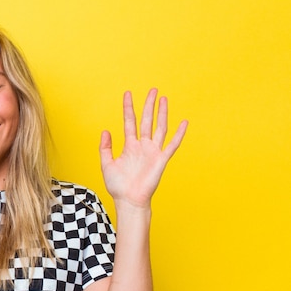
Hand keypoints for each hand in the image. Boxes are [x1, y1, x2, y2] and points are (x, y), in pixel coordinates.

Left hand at [99, 88, 187, 208]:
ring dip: (162, 113)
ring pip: (159, 127)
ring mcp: (153, 152)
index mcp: (129, 146)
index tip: (128, 94)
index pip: (130, 122)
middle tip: (152, 90)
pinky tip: (184, 122)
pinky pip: (172, 144)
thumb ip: (105, 147)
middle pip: (147, 120)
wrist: (128, 201)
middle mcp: (142, 146)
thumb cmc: (118, 186)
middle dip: (148, 105)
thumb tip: (105, 131)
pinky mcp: (161, 160)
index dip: (128, 108)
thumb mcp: (106, 164)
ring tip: (163, 98)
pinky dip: (179, 134)